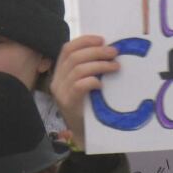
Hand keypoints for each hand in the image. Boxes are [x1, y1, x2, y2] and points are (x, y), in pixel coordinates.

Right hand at [50, 35, 119, 149]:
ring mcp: (60, 92)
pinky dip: (92, 81)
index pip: (67, 49)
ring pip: (78, 69)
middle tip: (114, 52)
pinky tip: (102, 84)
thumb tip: (109, 51)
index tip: (102, 39)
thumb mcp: (87, 84)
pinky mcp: (68, 103)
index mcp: (60, 71)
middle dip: (96, 51)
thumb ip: (91, 69)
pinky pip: (79, 86)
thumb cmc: (89, 106)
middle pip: (74, 57)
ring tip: (115, 66)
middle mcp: (57, 80)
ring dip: (99, 65)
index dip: (84, 41)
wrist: (84, 133)